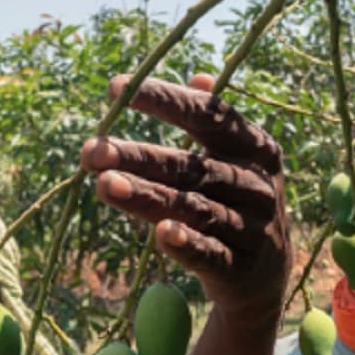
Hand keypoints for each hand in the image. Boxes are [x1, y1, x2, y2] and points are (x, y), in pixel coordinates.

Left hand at [80, 74, 289, 319]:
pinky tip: (160, 233)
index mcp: (256, 148)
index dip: (165, 100)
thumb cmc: (234, 205)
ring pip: (193, 208)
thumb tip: (198, 77)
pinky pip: (210, 253)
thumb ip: (212, 123)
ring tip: (104, 185)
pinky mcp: (240, 268)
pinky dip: (186, 243)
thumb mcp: (233, 162)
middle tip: (91, 152)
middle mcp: (257, 185)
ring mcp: (253, 228)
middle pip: (191, 167)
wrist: (263, 277)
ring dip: (147, 196)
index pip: (208, 116)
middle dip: (139, 158)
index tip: (116, 88)